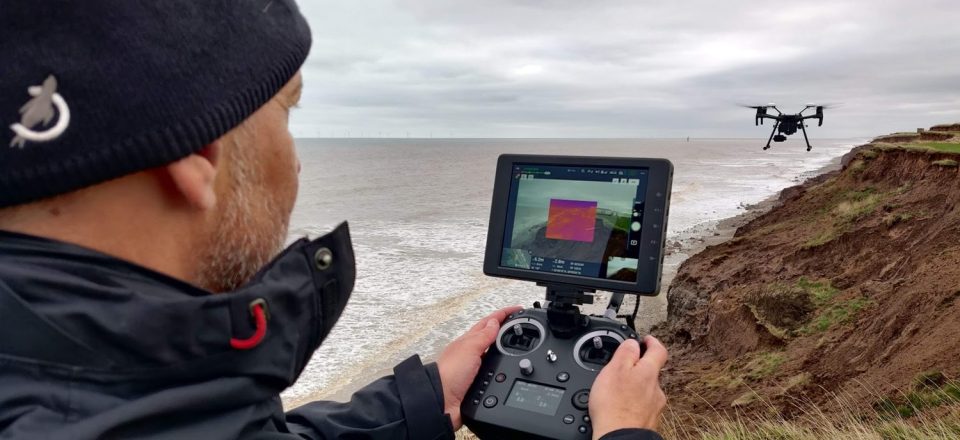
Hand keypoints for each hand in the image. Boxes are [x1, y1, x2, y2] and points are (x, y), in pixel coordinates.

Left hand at [436, 305, 521, 428]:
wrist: (442, 401)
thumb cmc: (449, 374)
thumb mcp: (469, 349)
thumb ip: (484, 336)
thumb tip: (495, 322)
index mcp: (469, 341)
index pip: (489, 322)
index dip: (504, 314)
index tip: (518, 309)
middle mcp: (472, 353)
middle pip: (491, 335)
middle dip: (504, 327)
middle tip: (517, 321)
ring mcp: (475, 368)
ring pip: (493, 352)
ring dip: (503, 345)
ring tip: (514, 338)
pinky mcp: (478, 383)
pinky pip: (493, 370)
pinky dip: (500, 365)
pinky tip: (505, 365)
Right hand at [589, 335, 667, 438]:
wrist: (620, 437)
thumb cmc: (615, 406)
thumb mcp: (615, 369)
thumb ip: (626, 352)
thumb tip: (633, 342)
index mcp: (648, 372)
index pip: (658, 350)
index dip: (652, 342)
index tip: (645, 339)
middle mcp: (656, 389)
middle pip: (652, 371)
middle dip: (639, 367)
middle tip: (624, 366)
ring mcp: (654, 406)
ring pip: (647, 390)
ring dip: (636, 387)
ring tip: (619, 390)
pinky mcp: (649, 420)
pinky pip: (642, 406)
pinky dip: (634, 403)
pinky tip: (623, 406)